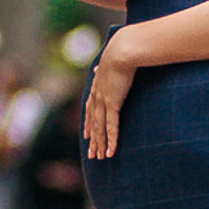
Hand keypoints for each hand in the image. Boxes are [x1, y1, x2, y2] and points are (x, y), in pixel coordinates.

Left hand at [83, 41, 138, 159]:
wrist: (122, 51)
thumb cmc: (119, 53)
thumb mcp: (108, 64)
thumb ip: (103, 69)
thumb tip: (98, 67)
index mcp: (96, 88)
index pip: (89, 110)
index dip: (88, 124)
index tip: (86, 135)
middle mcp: (96, 97)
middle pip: (93, 124)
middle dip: (93, 140)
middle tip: (91, 154)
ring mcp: (103, 102)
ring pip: (100, 129)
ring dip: (100, 145)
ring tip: (99, 158)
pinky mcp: (112, 104)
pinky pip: (111, 127)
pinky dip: (111, 140)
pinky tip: (110, 151)